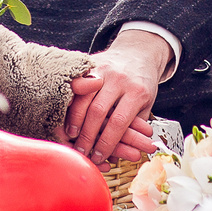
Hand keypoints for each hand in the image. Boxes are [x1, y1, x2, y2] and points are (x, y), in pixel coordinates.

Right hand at [56, 28, 165, 164]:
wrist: (139, 52)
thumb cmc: (142, 84)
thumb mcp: (146, 105)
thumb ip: (132, 129)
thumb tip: (115, 158)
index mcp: (138, 91)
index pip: (119, 122)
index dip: (107, 142)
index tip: (99, 156)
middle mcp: (119, 79)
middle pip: (98, 112)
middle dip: (88, 135)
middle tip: (82, 151)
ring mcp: (104, 70)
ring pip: (84, 98)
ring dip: (75, 120)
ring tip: (70, 137)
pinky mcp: (92, 64)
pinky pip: (77, 85)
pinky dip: (70, 102)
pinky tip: (65, 116)